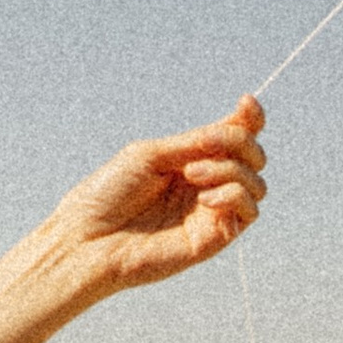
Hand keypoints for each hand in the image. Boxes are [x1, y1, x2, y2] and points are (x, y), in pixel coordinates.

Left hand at [44, 100, 266, 300]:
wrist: (87, 238)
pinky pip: (248, 212)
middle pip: (253, 156)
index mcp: (191, 160)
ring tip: (192, 174)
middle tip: (204, 144)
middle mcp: (206, 185)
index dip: (250, 118)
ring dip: (230, 170)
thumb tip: (236, 124)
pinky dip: (235, 195)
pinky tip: (205, 199)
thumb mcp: (152, 154)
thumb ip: (195, 143)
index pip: (235, 136)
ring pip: (256, 184)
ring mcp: (212, 212)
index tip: (245, 103)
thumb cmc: (109, 193)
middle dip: (239, 141)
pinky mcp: (214, 239)